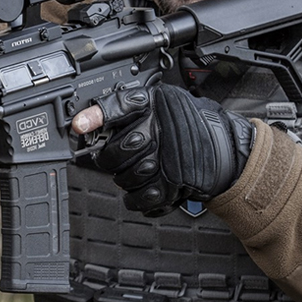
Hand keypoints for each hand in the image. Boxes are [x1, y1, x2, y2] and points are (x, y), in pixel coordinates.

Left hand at [91, 84, 254, 215]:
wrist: (223, 148)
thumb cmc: (186, 124)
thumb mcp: (159, 102)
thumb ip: (123, 108)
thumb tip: (85, 122)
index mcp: (156, 104)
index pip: (121, 106)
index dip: (98, 116)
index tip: (78, 126)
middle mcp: (162, 130)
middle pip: (119, 149)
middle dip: (109, 158)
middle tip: (110, 157)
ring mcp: (169, 159)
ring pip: (127, 176)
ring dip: (125, 178)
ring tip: (133, 171)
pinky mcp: (175, 185)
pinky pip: (143, 197)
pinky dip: (137, 198)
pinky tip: (140, 190)